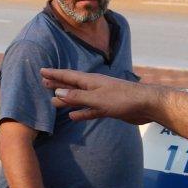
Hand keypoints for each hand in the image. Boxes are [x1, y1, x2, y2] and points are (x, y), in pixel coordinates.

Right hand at [42, 68, 158, 123]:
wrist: (146, 105)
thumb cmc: (123, 99)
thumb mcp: (97, 98)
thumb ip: (78, 97)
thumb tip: (58, 92)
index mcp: (91, 81)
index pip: (68, 76)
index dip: (54, 74)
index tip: (42, 71)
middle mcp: (95, 87)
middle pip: (72, 86)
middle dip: (58, 84)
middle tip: (43, 83)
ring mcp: (101, 98)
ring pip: (80, 99)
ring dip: (67, 99)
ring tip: (53, 101)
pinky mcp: (108, 108)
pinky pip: (90, 110)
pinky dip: (81, 112)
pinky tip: (73, 116)